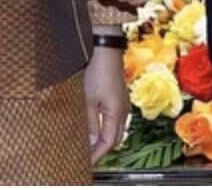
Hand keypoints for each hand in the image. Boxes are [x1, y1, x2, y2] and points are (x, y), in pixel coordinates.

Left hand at [84, 40, 128, 162]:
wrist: (106, 49)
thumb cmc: (97, 72)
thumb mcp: (89, 100)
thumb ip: (90, 123)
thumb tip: (90, 143)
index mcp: (117, 113)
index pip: (109, 142)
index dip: (98, 154)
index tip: (88, 161)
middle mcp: (123, 110)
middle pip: (115, 138)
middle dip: (102, 149)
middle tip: (88, 156)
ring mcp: (122, 103)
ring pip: (116, 128)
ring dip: (104, 138)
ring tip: (89, 143)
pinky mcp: (119, 96)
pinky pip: (115, 119)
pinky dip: (106, 127)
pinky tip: (96, 126)